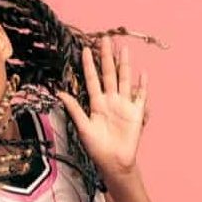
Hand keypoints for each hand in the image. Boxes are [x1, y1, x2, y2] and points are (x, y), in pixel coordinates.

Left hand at [57, 36, 148, 179]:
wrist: (114, 162)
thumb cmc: (96, 148)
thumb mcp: (82, 127)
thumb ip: (73, 109)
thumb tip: (59, 93)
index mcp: (96, 104)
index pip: (92, 80)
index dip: (89, 65)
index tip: (85, 49)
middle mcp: (110, 101)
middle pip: (109, 74)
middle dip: (107, 57)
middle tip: (106, 39)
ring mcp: (124, 105)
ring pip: (124, 80)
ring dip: (124, 65)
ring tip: (124, 49)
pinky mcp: (137, 113)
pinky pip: (140, 96)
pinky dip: (142, 85)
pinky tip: (142, 73)